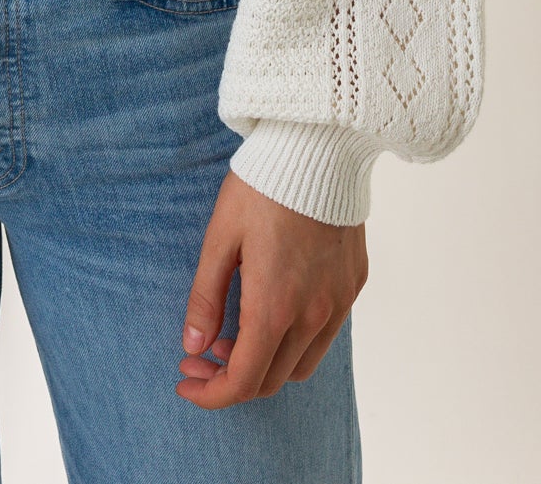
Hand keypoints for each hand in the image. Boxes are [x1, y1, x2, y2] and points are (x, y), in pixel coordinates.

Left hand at [176, 167, 366, 406]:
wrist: (319, 147)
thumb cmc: (262, 187)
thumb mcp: (220, 237)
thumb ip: (206, 297)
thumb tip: (193, 346)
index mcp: (274, 306)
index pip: (244, 381)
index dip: (212, 394)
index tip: (186, 382)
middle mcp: (313, 315)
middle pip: (272, 380)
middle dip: (231, 380)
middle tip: (201, 356)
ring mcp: (339, 302)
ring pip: (302, 364)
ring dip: (265, 364)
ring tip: (234, 335)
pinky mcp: (354, 285)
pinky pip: (325, 334)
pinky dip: (294, 341)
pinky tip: (272, 310)